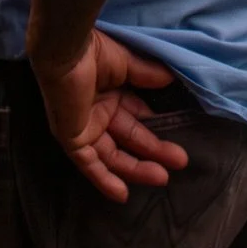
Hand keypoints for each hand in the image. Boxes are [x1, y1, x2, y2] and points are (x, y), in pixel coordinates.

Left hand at [32, 30, 188, 202]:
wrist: (66, 53)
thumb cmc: (94, 52)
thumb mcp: (126, 64)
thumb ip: (146, 75)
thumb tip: (170, 79)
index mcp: (110, 93)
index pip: (136, 117)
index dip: (155, 127)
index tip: (177, 135)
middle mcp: (98, 112)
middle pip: (129, 139)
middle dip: (154, 152)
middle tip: (180, 161)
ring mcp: (85, 127)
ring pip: (112, 155)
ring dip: (136, 168)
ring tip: (162, 178)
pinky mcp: (72, 138)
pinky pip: (88, 164)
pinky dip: (103, 179)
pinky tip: (122, 194)